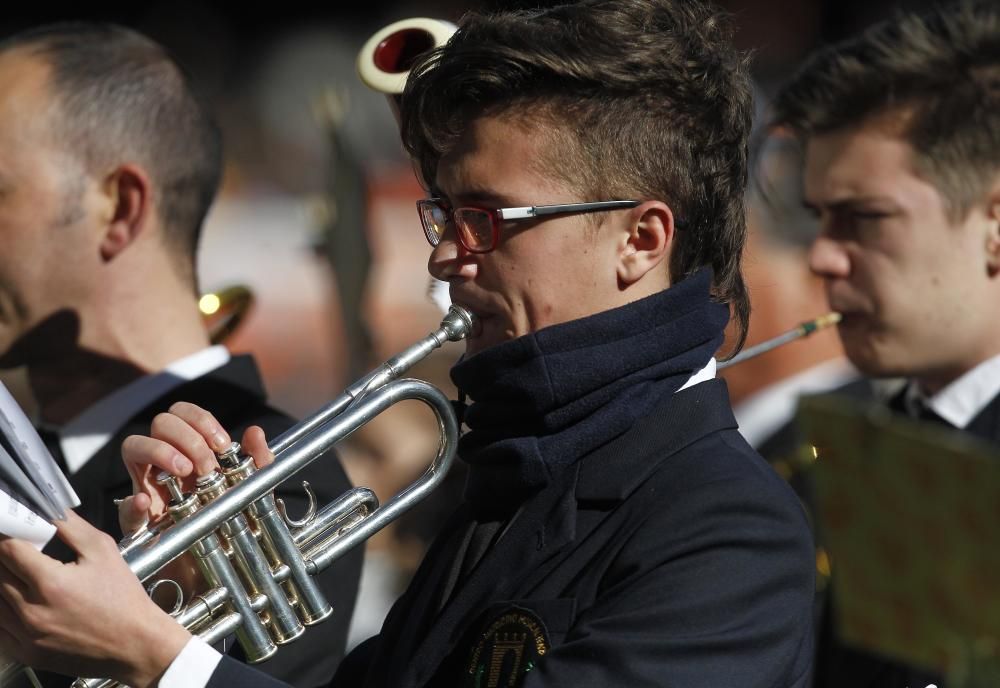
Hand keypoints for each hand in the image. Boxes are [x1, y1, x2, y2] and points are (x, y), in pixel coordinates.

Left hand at [0, 512, 190, 687]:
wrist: (135, 644)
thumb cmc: (123, 598)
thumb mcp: (103, 551)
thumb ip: (71, 526)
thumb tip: (47, 509)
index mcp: (50, 583)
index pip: (8, 549)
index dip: (8, 533)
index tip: (12, 526)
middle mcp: (31, 611)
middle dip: (5, 555)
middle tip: (20, 549)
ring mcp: (25, 636)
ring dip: (4, 581)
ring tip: (21, 572)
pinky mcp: (26, 653)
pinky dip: (3, 609)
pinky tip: (18, 598)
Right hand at [118, 402, 275, 533]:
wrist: (222, 568)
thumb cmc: (233, 521)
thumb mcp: (254, 489)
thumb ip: (259, 461)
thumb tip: (254, 431)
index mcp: (192, 452)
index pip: (182, 414)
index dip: (200, 420)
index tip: (222, 445)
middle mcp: (167, 465)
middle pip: (161, 422)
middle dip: (188, 438)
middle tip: (206, 467)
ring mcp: (149, 489)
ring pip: (133, 445)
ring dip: (160, 451)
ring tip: (184, 472)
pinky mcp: (140, 524)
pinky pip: (125, 508)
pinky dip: (134, 503)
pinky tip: (149, 503)